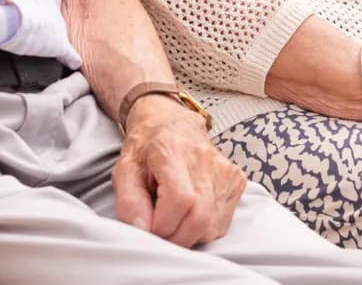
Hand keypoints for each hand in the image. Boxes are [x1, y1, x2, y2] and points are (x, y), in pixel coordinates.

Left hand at [113, 96, 247, 246]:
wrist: (170, 124)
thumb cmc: (145, 148)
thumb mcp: (124, 171)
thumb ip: (129, 202)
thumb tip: (143, 230)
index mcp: (173, 149)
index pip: (179, 200)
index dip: (161, 224)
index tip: (147, 225)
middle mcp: (206, 159)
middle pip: (199, 219)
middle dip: (172, 237)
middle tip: (157, 227)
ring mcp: (226, 171)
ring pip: (210, 227)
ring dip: (186, 234)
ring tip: (172, 214)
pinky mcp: (237, 182)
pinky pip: (219, 225)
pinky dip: (201, 229)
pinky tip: (189, 212)